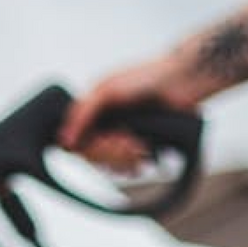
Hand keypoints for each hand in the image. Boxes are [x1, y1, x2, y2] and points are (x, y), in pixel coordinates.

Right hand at [59, 57, 202, 173]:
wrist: (183, 82)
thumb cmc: (147, 78)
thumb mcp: (107, 91)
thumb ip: (83, 113)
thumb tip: (64, 141)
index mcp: (94, 110)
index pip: (78, 142)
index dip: (91, 147)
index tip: (107, 141)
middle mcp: (105, 125)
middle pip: (94, 157)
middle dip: (111, 152)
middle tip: (128, 141)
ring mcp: (122, 137)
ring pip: (109, 165)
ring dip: (125, 159)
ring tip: (141, 146)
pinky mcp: (139, 146)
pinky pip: (127, 168)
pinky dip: (135, 165)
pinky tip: (146, 155)